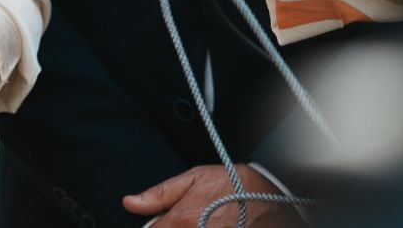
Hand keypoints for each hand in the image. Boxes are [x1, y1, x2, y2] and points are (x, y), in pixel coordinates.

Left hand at [124, 164, 300, 226]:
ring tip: (199, 221)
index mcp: (182, 221)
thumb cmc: (234, 185)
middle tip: (182, 221)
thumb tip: (130, 203)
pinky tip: (209, 226)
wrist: (272, 198)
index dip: (152, 227)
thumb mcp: (194, 178)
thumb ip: (159, 194)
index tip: (158, 223)